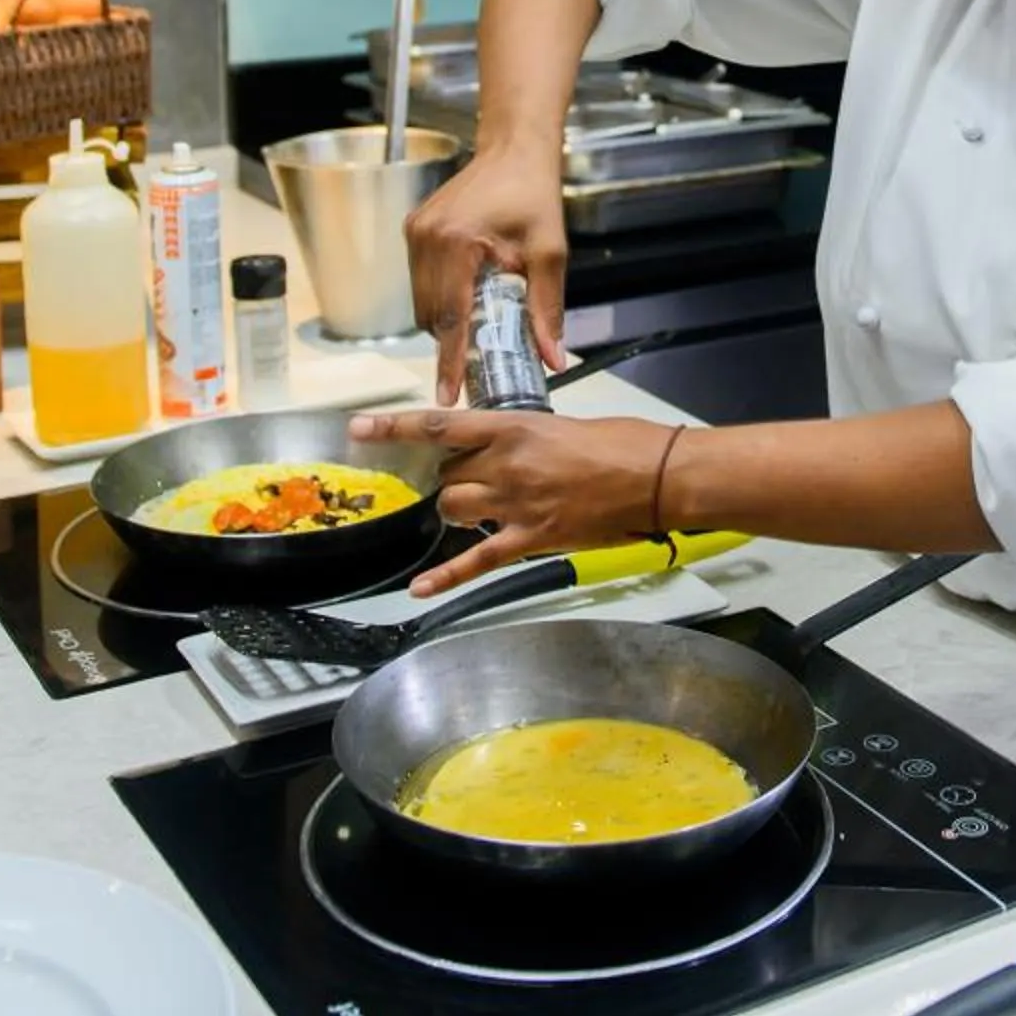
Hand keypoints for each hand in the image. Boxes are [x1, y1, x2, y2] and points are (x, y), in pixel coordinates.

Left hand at [349, 408, 678, 594]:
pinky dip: (445, 577)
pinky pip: (478, 560)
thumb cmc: (621, 443)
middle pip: (447, 473)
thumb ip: (524, 438)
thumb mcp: (562, 426)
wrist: (656, 476)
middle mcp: (507, 465)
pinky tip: (419, 590)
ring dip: (455, 508)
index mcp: (514, 427)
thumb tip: (506, 450)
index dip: (395, 427)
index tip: (358, 428)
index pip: (440, 426)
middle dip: (451, 475)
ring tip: (478, 507)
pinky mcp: (532, 539)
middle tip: (478, 476)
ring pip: (453, 509)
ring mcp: (516, 504)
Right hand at [402, 148, 569, 404]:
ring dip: (447, 320)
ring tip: (480, 320)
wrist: (514, 150)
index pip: (451, 318)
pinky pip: (421, 280)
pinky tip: (469, 293)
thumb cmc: (533, 194)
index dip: (449, 362)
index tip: (447, 395)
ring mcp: (415, 232)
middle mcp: (427, 237)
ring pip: (423, 301)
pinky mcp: (413, 229)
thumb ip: (547, 309)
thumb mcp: (549, 253)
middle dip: (453, 342)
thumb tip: (553, 358)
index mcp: (457, 243)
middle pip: (433, 315)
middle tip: (479, 360)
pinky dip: (442, 297)